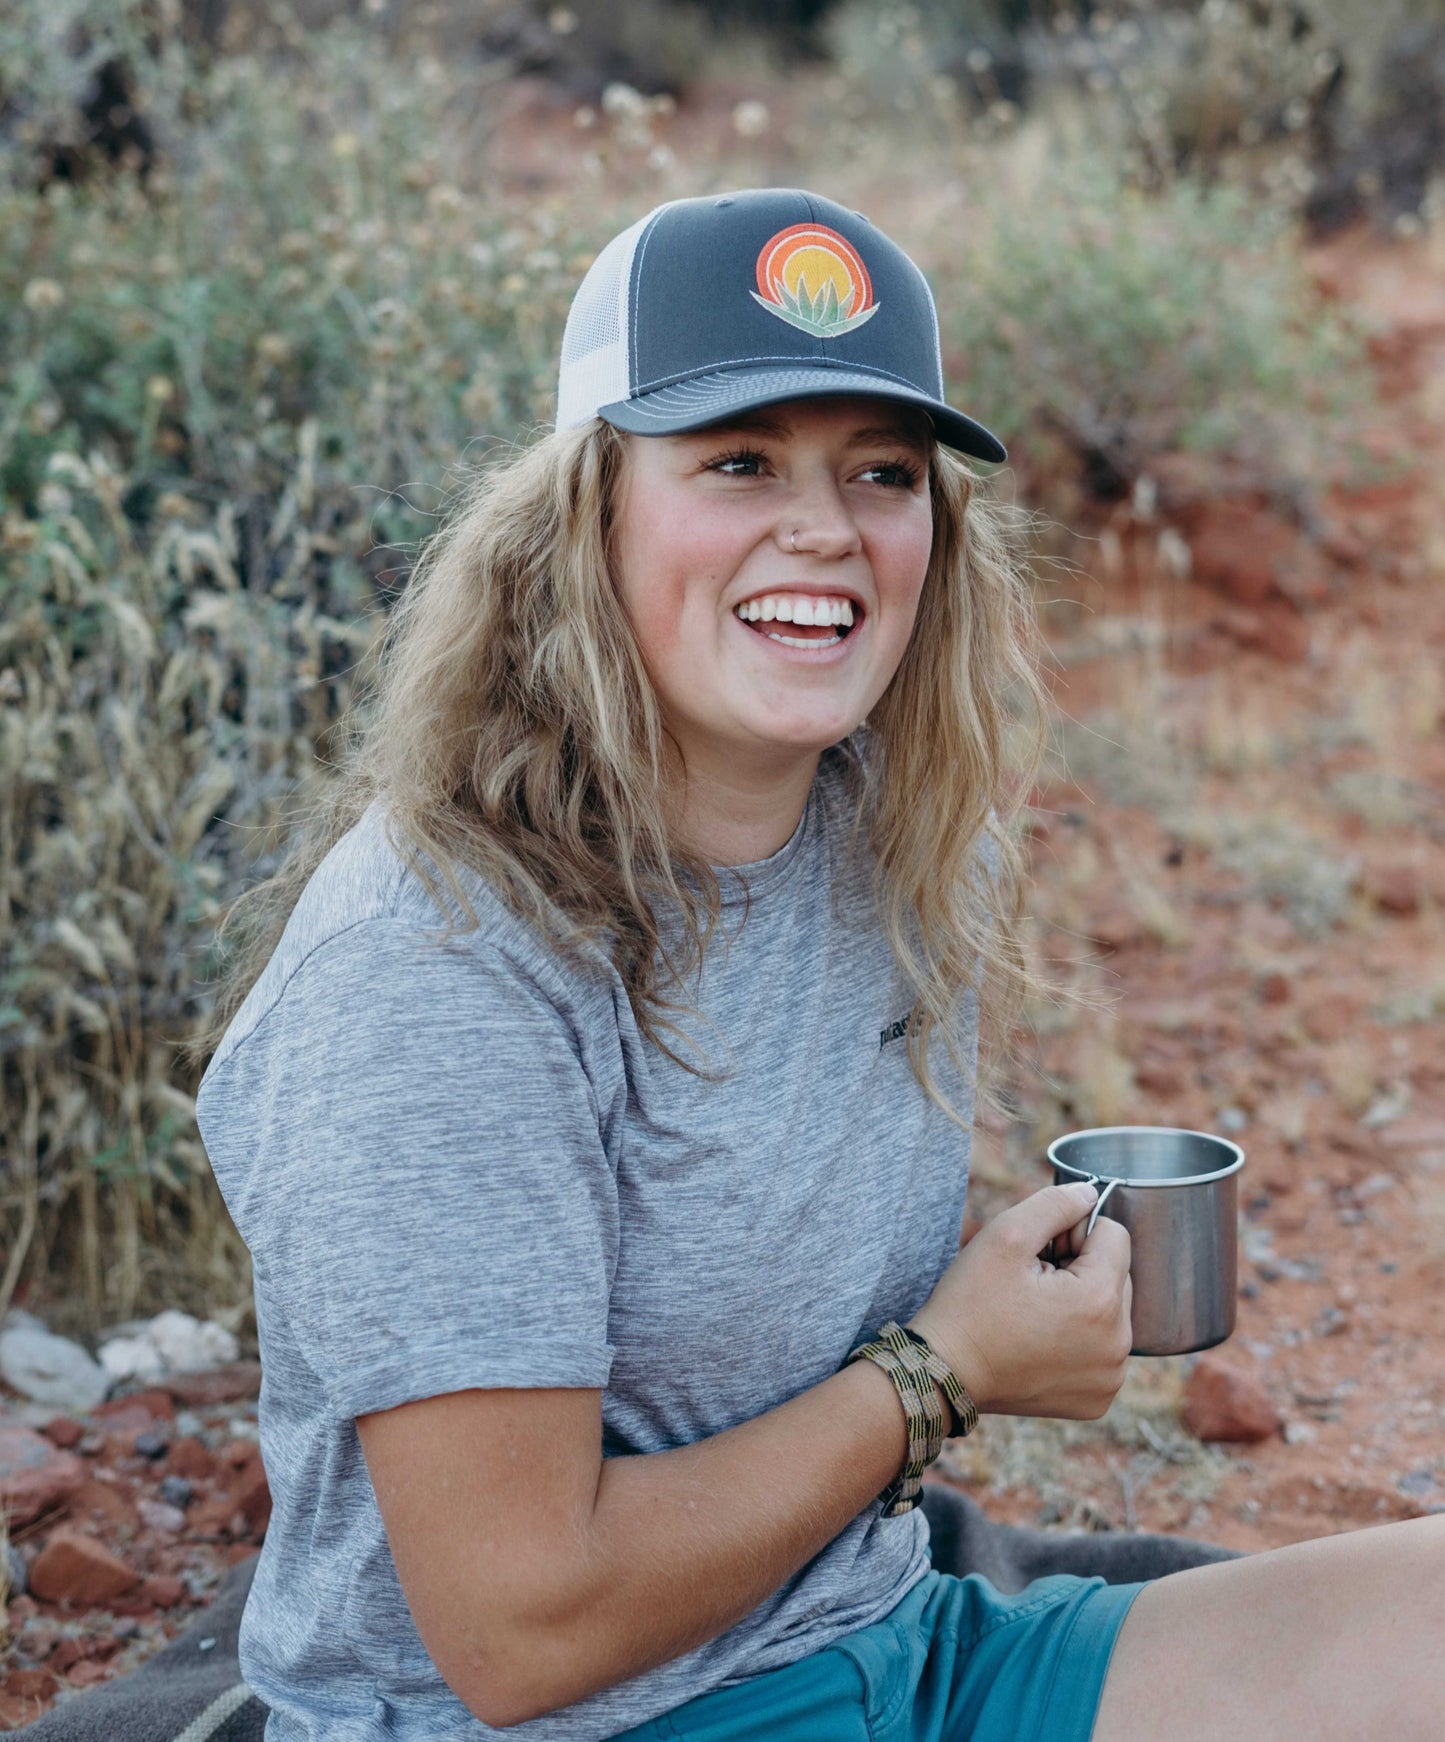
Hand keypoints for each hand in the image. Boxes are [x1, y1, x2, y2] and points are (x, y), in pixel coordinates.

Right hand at [908, 1183, 1131, 1421]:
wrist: (945, 1372)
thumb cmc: (970, 1303)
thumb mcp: (1006, 1236)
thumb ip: (1055, 1204)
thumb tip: (1091, 1194)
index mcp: (1100, 1301)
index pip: (1116, 1235)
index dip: (1072, 1234)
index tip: (1037, 1255)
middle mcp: (1118, 1344)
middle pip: (1117, 1274)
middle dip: (1080, 1268)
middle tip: (1030, 1284)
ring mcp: (1110, 1377)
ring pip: (1111, 1311)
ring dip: (1081, 1302)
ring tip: (1034, 1314)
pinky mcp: (1098, 1399)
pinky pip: (1103, 1348)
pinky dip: (1079, 1339)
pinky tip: (1040, 1342)